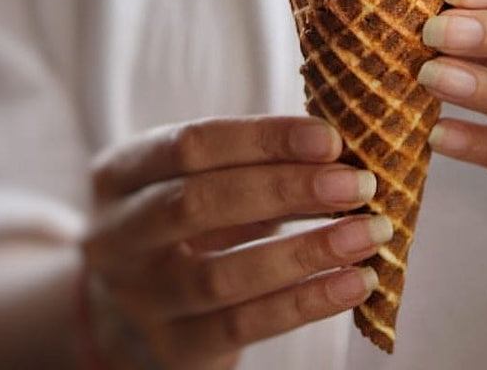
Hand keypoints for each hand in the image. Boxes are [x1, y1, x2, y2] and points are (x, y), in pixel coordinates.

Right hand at [82, 117, 389, 368]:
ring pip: (222, 275)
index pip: (190, 145)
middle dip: (286, 189)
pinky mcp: (172, 349)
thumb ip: (254, 159)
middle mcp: (117, 235)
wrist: (130, 308)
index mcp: (120, 174)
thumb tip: (341, 153)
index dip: (263, 138)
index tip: (331, 139)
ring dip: (307, 252)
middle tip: (358, 184)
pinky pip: (243, 326)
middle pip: (198, 204)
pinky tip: (355, 283)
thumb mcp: (198, 177)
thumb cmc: (186, 219)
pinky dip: (306, 303)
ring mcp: (139, 299)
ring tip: (368, 233)